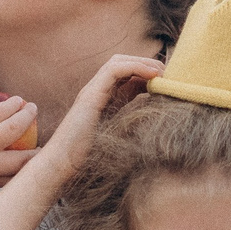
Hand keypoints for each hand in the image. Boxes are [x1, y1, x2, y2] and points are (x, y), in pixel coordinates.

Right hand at [0, 95, 38, 225]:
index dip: (11, 105)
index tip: (20, 100)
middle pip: (12, 129)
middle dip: (27, 116)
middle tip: (33, 109)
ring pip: (20, 158)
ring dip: (36, 150)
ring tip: (43, 143)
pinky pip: (13, 177)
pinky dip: (24, 171)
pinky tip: (33, 164)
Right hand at [22, 53, 162, 195]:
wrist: (62, 167)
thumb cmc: (88, 160)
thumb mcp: (118, 139)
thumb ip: (131, 128)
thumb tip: (158, 128)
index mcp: (103, 101)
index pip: (126, 77)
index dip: (147, 74)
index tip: (167, 82)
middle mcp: (96, 92)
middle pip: (122, 64)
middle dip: (146, 64)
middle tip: (168, 74)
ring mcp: (91, 92)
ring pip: (117, 62)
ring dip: (143, 62)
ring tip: (162, 72)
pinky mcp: (90, 96)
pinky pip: (114, 70)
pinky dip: (135, 67)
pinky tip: (153, 75)